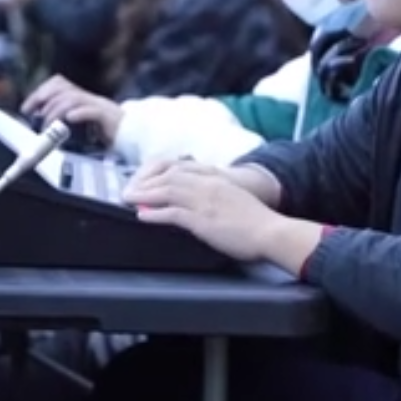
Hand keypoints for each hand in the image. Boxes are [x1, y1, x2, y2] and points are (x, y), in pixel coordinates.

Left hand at [21, 75, 123, 139]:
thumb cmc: (106, 132)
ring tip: (48, 125)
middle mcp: (90, 97)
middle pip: (63, 88)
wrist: (136, 136)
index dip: (40, 92)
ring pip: (73, 98)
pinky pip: (92, 111)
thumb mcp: (81, 123)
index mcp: (82, 97)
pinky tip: (69, 119)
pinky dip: (79, 113)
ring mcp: (100, 106)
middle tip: (34, 116)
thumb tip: (40, 121)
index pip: (58, 83)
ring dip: (56, 111)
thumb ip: (64, 119)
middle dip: (44, 100)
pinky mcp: (109, 118)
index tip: (27, 108)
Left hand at [123, 159, 277, 259]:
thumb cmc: (256, 221)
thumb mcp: (233, 198)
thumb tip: (197, 202)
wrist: (271, 232)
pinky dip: (154, 213)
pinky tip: (142, 216)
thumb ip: (215, 194)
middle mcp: (207, 185)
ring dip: (144, 195)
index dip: (158, 172)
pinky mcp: (203, 220)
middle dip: (145, 182)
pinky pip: (172, 213)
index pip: (179, 168)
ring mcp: (204, 201)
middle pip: (168, 177)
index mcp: (215, 179)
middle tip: (129, 189)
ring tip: (129, 199)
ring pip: (167, 191)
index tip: (144, 178)